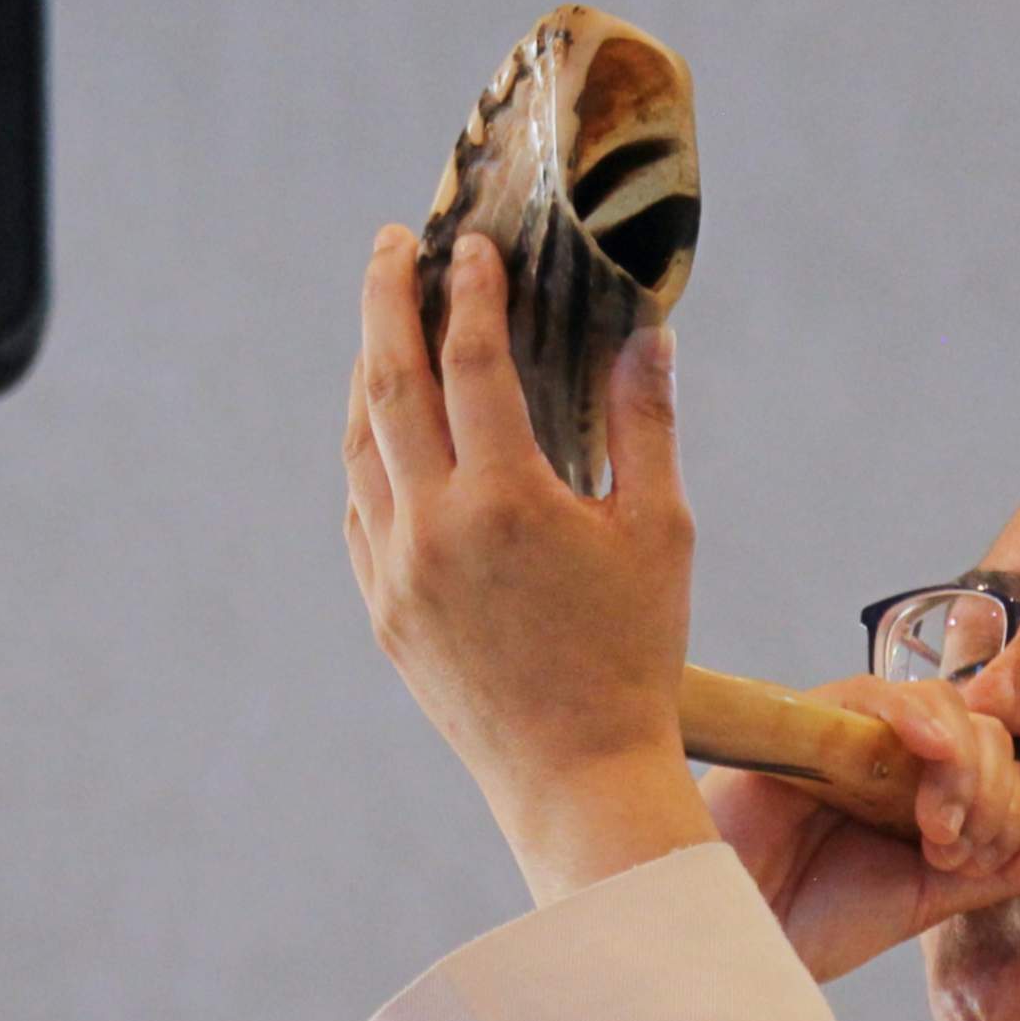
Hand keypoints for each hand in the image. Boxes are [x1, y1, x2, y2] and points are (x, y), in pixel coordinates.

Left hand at [342, 228, 711, 897]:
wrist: (577, 776)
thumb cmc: (635, 654)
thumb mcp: (661, 534)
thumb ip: (646, 424)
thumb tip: (645, 332)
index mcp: (508, 501)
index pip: (472, 361)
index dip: (470, 292)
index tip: (472, 245)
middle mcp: (433, 527)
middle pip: (387, 381)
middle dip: (385, 299)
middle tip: (394, 244)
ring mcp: (393, 569)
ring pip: (359, 441)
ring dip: (366, 370)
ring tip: (385, 323)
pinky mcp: (380, 607)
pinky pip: (359, 505)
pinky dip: (368, 449)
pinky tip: (388, 427)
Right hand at [703, 677, 1019, 981]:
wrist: (734, 947)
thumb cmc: (815, 927)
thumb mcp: (926, 901)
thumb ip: (1004, 868)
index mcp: (920, 794)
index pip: (996, 767)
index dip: (1008, 807)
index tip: (974, 866)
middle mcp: (889, 756)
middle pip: (977, 730)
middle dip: (988, 791)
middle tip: (953, 852)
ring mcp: (850, 734)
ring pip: (938, 705)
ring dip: (960, 763)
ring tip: (937, 830)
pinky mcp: (807, 721)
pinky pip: (876, 690)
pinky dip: (915, 714)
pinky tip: (930, 752)